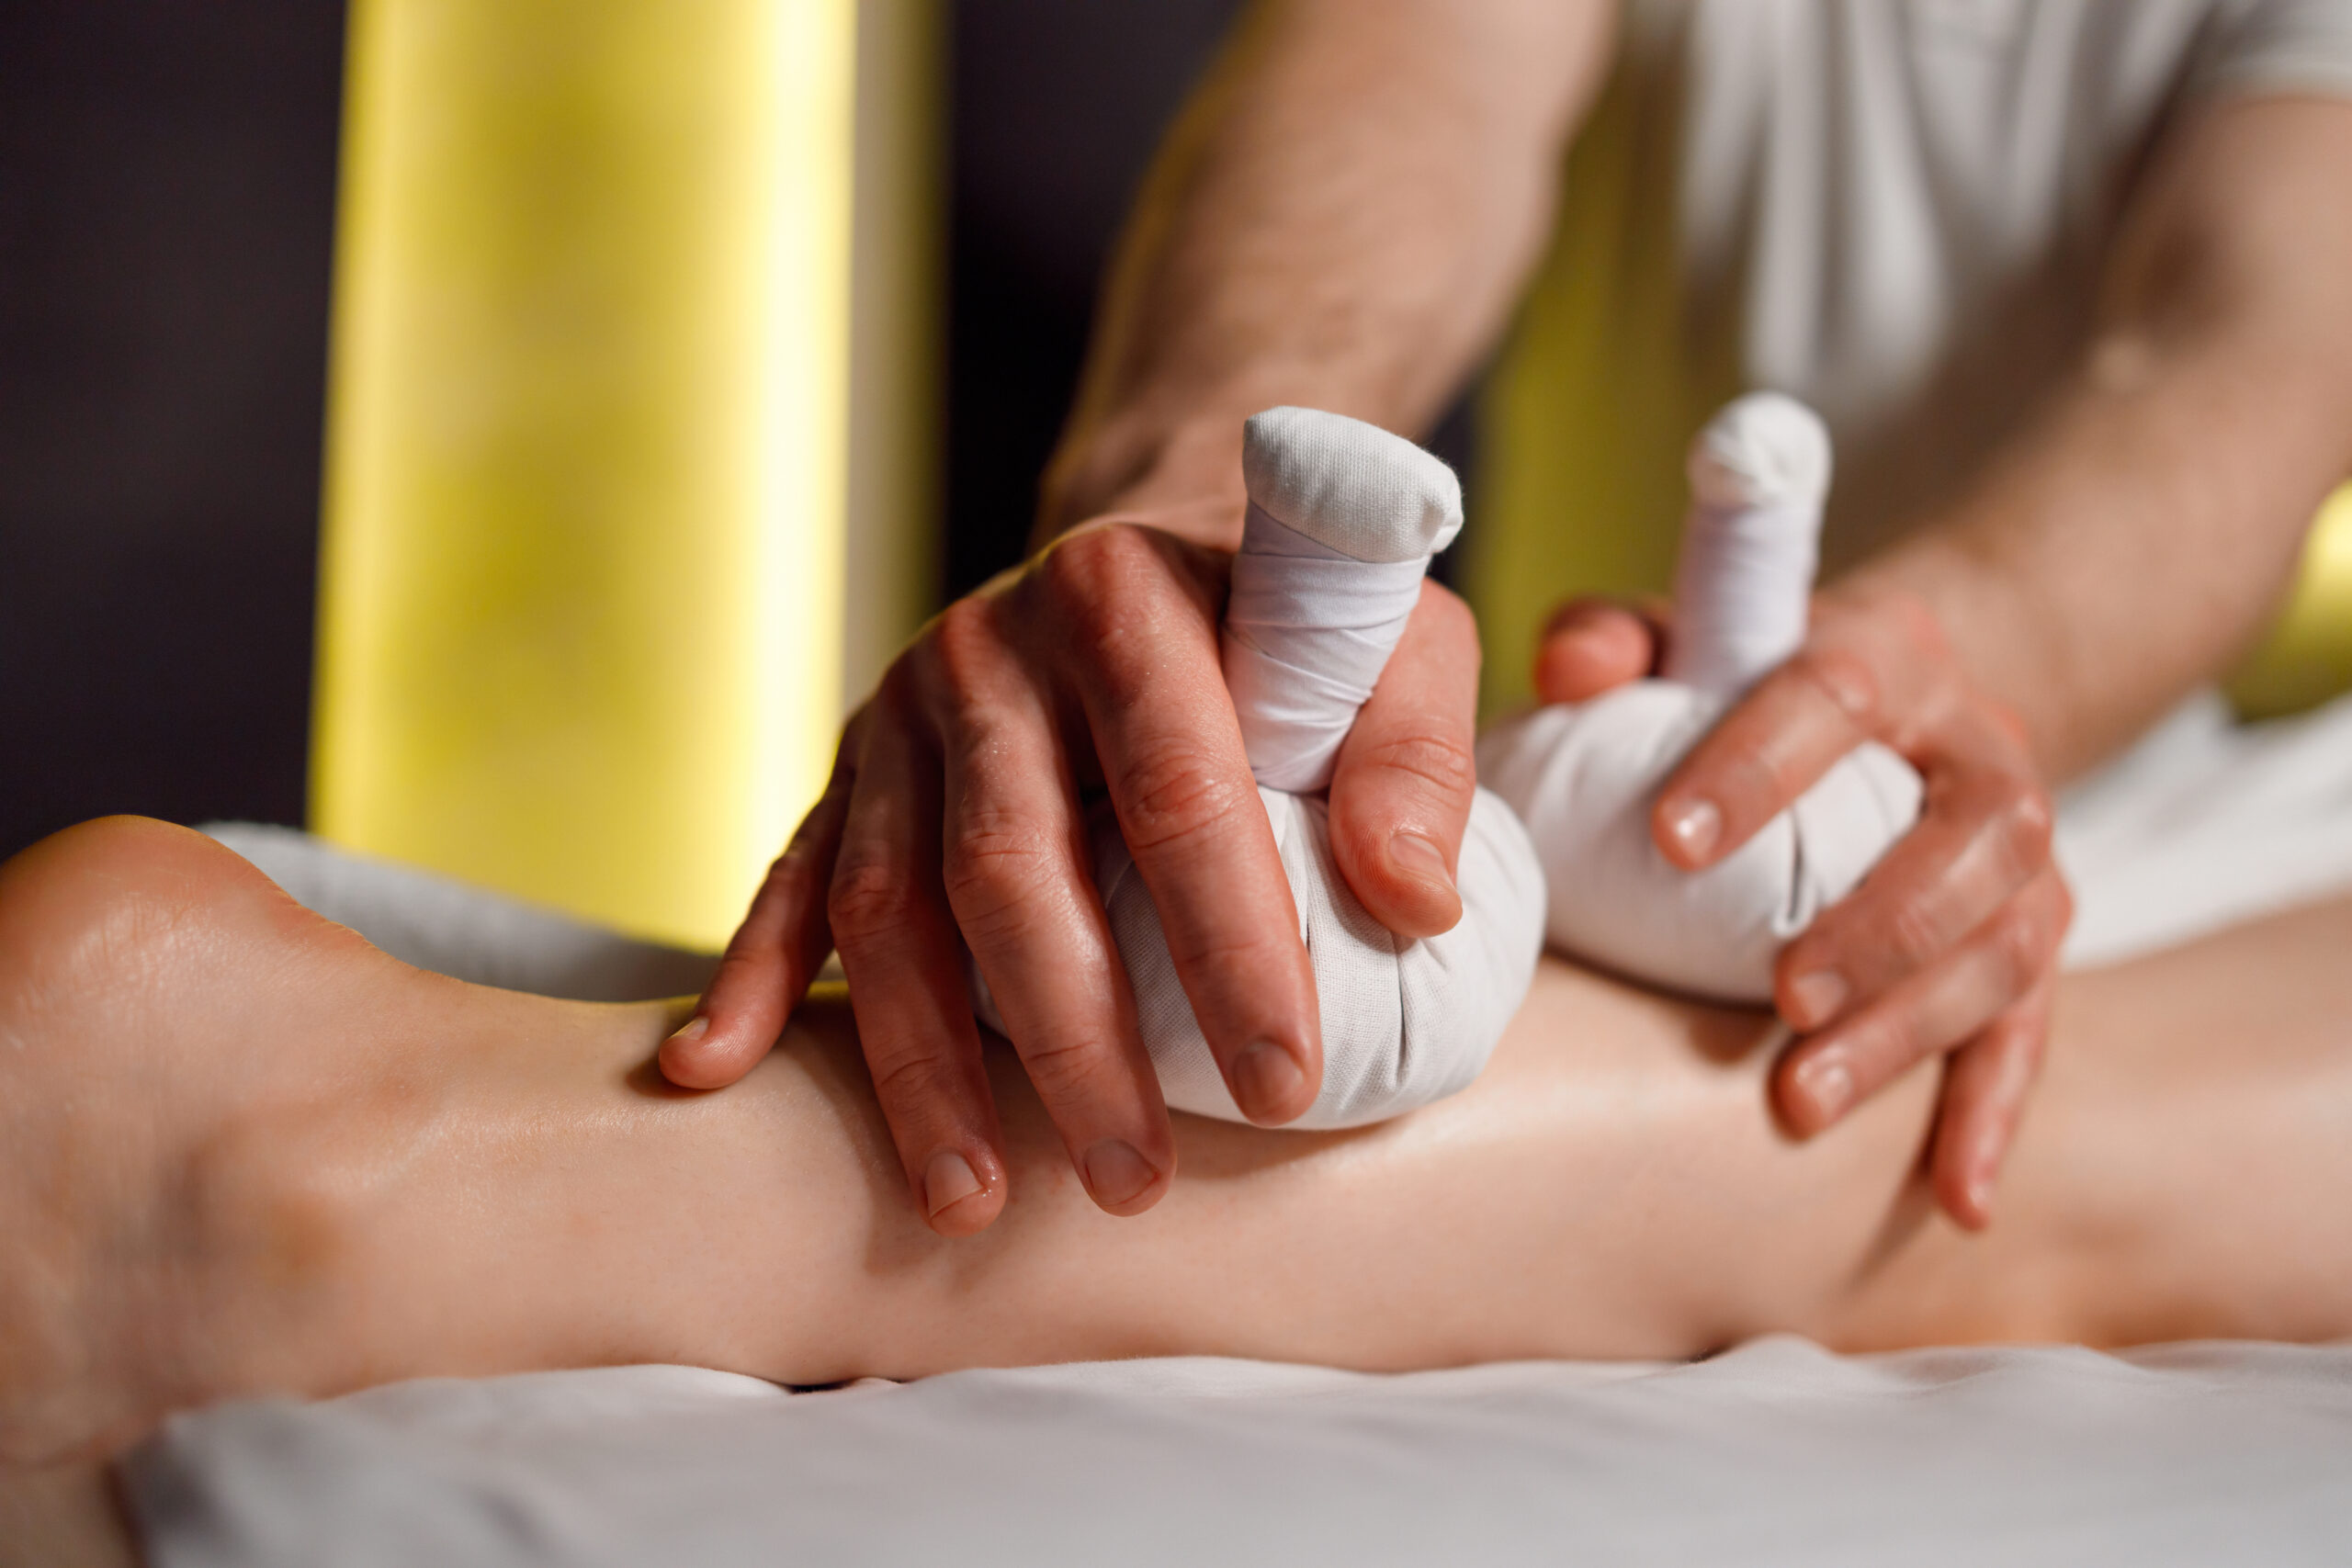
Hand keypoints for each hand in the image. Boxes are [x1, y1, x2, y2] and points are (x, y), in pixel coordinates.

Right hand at [663, 521, 1482, 1236]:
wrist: (1142, 553)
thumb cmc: (1283, 626)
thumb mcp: (1391, 639)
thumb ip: (1412, 753)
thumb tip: (1413, 905)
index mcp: (1126, 600)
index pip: (1179, 790)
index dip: (1230, 945)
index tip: (1281, 1084)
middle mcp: (993, 651)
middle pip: (1013, 869)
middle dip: (1068, 1041)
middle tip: (1132, 1181)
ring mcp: (903, 710)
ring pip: (891, 901)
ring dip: (923, 1062)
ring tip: (972, 1200)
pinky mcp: (850, 763)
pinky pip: (791, 875)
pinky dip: (754, 973)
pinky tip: (715, 1068)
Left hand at [1536, 589, 2070, 1229]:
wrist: (1906, 701)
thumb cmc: (1756, 680)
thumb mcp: (1686, 639)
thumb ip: (1619, 643)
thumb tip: (1563, 670)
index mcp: (1892, 656)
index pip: (1838, 696)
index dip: (1760, 766)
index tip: (1670, 844)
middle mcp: (1984, 750)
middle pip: (1969, 837)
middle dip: (1879, 925)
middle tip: (1780, 996)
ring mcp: (2027, 853)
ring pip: (2007, 943)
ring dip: (1911, 1029)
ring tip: (1801, 1099)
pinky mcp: (2039, 936)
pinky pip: (2034, 1028)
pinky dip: (1994, 1113)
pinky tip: (1957, 1200)